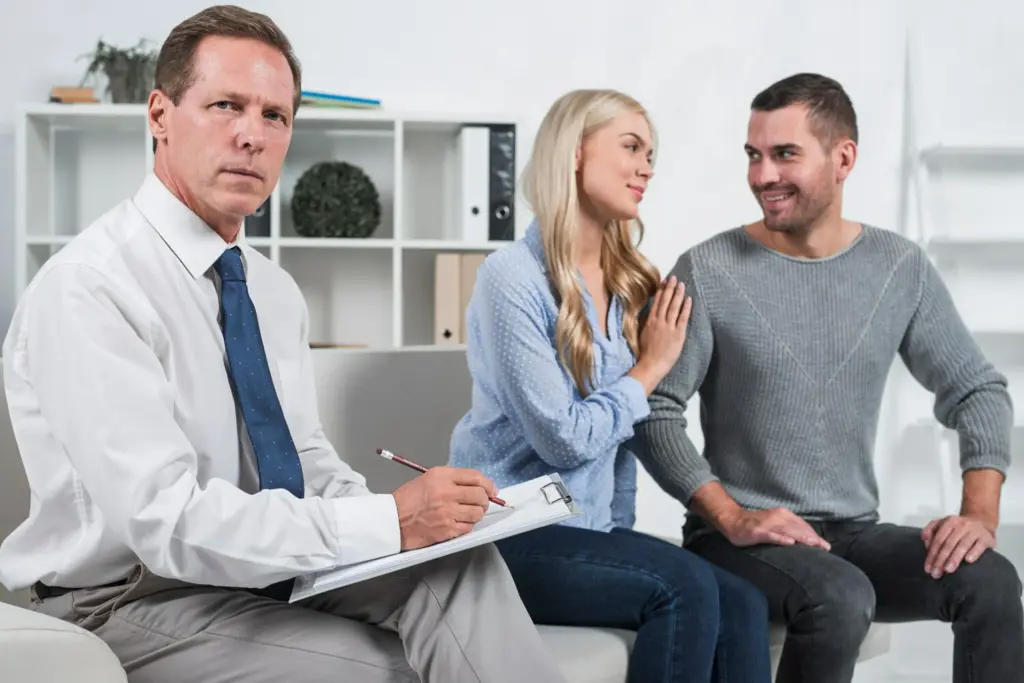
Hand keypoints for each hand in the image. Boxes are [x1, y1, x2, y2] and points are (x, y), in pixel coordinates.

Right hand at [391, 467, 496, 550]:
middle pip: (480, 495)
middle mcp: (446, 492)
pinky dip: (466, 526)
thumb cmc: (408, 499)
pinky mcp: (447, 529)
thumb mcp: (428, 479)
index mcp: (441, 476)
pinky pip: (468, 527)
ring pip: (478, 513)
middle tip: (480, 504)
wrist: (392, 520)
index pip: (475, 477)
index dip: (488, 484)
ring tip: (467, 514)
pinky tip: (457, 523)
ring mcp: (447, 512)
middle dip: (484, 501)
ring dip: (476, 515)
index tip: (492, 491)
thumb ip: (451, 480)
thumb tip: (477, 486)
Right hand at [630, 276, 691, 393]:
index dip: (661, 291)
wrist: (651, 365)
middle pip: (665, 301)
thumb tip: (649, 316)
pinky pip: (683, 318)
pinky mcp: (678, 334)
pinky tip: (689, 299)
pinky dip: (686, 308)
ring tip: (682, 284)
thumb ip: (647, 324)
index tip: (664, 282)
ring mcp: (669, 327)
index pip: (657, 303)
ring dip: (678, 294)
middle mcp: (659, 322)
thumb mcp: (642, 335)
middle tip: (674, 278)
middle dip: (670, 288)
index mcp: (650, 321)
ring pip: (674, 307)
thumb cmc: (645, 353)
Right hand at [718, 507, 831, 550]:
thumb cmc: (755, 525)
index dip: (814, 535)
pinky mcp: (758, 531)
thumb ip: (789, 530)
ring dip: (801, 537)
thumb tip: (806, 540)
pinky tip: (790, 543)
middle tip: (825, 548)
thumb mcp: (775, 524)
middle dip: (812, 538)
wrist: (732, 520)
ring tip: (813, 545)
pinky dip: (781, 538)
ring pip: (788, 531)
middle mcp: (777, 517)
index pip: (802, 526)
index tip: (826, 546)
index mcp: (783, 515)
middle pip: (798, 528)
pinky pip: (771, 535)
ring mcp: (767, 524)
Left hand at [922, 514, 995, 578]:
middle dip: (941, 559)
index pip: (938, 540)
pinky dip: (974, 552)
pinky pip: (980, 545)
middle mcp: (962, 525)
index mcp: (949, 522)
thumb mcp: (943, 523)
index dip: (932, 554)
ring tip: (948, 570)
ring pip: (963, 545)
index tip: (928, 568)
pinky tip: (968, 560)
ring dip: (954, 558)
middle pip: (949, 543)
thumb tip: (925, 541)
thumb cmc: (959, 527)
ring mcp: (975, 530)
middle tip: (936, 573)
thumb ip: (931, 530)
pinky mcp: (987, 537)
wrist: (982, 521)